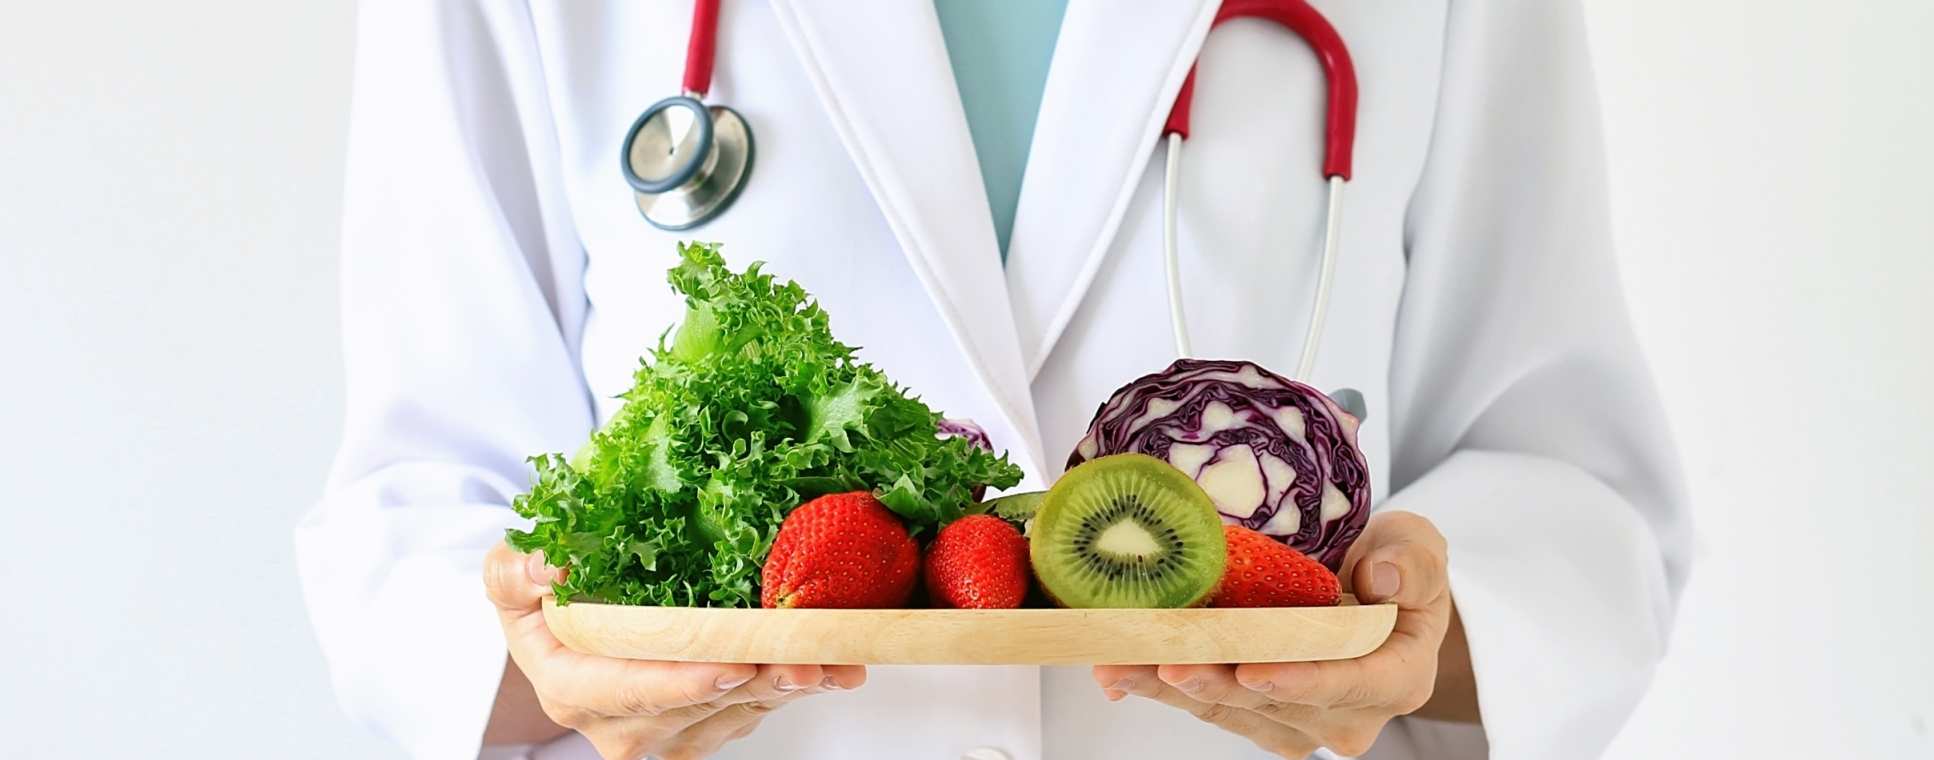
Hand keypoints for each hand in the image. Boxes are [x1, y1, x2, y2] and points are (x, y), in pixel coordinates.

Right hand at [484, 542, 866, 759]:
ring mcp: (667, 731)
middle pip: (696, 708)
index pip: (628, 693)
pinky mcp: (705, 728)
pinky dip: (797, 688)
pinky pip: (756, 712)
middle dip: (753, 683)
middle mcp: (621, 724)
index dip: (678, 683)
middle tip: (802, 660)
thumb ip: (515, 571)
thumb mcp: (510, 575)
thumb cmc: (543, 598)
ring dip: (785, 687)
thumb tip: (546, 565)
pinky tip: (835, 668)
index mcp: (572, 689)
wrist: (566, 623)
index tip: (725, 667)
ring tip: (829, 661)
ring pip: (735, 714)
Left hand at [1093, 511, 1451, 757]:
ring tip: (1121, 660)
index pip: (1347, 684)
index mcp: (1394, 677)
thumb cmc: (1394, 569)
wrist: (1371, 594)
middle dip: (1214, 681)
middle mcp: (1345, 713)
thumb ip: (1412, 561)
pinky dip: (1160, 687)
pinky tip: (1119, 671)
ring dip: (1171, 687)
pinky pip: (1205, 705)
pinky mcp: (1256, 715)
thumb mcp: (1419, 548)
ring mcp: (1297, 721)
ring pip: (1228, 709)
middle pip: (1272, 702)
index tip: (1251, 669)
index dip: (1298, 680)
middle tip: (1163, 659)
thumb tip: (1380, 577)